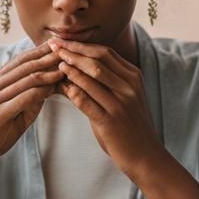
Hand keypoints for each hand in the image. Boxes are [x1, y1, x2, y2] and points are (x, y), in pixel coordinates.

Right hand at [0, 42, 63, 172]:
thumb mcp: (9, 115)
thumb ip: (26, 102)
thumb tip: (47, 89)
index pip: (17, 62)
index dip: (36, 52)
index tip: (54, 45)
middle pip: (22, 66)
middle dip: (45, 57)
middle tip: (64, 50)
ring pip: (25, 79)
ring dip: (48, 73)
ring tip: (65, 69)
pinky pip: (24, 97)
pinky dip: (42, 91)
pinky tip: (53, 88)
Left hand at [50, 39, 163, 177]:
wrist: (145, 156)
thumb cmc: (131, 126)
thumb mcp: (126, 97)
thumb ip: (109, 81)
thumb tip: (80, 65)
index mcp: (134, 76)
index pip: (105, 52)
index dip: (81, 45)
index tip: (63, 41)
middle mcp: (129, 86)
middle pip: (97, 59)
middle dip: (73, 50)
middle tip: (53, 45)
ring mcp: (121, 103)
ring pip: (92, 76)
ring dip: (71, 67)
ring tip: (55, 62)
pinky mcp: (111, 120)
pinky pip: (86, 100)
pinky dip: (71, 89)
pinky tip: (60, 86)